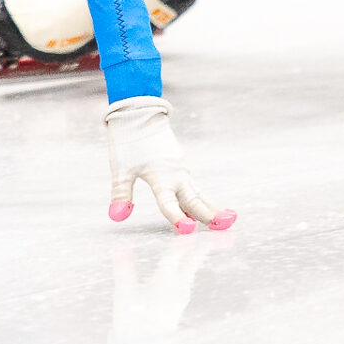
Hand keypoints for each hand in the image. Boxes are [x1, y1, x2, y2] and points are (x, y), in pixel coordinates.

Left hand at [104, 96, 233, 232]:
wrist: (139, 112)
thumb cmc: (128, 141)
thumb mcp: (121, 169)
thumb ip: (121, 193)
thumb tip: (117, 216)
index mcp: (160, 177)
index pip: (169, 204)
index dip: (177, 219)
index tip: (187, 231)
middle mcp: (175, 174)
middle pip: (194, 200)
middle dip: (209, 215)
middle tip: (226, 226)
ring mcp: (180, 168)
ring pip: (197, 193)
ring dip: (210, 207)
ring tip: (225, 219)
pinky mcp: (180, 162)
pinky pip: (193, 185)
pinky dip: (200, 197)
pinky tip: (201, 206)